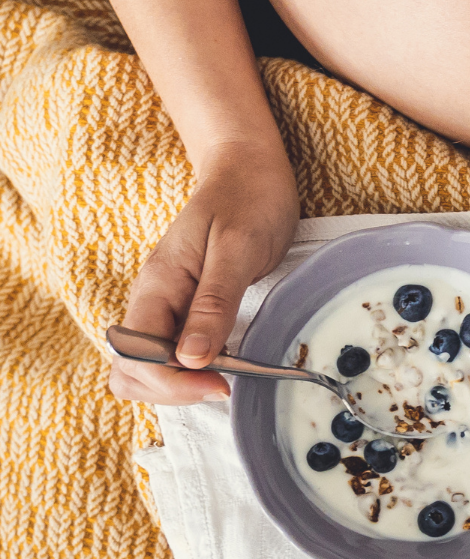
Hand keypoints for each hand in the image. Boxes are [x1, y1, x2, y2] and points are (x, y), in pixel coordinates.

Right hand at [108, 141, 299, 404]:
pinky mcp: (186, 307)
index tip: (220, 384)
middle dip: (171, 390)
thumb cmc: (248, 199)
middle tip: (224, 384)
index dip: (172, 382)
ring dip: (178, 384)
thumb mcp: (237, 249)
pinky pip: (171, 352)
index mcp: (157, 285)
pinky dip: (190, 369)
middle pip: (131, 371)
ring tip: (225, 376)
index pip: (136, 357)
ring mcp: (167, 304)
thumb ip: (214, 303)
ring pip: (146, 367)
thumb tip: (192, 359)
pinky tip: (223, 363)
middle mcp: (153, 299)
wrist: (249, 168)